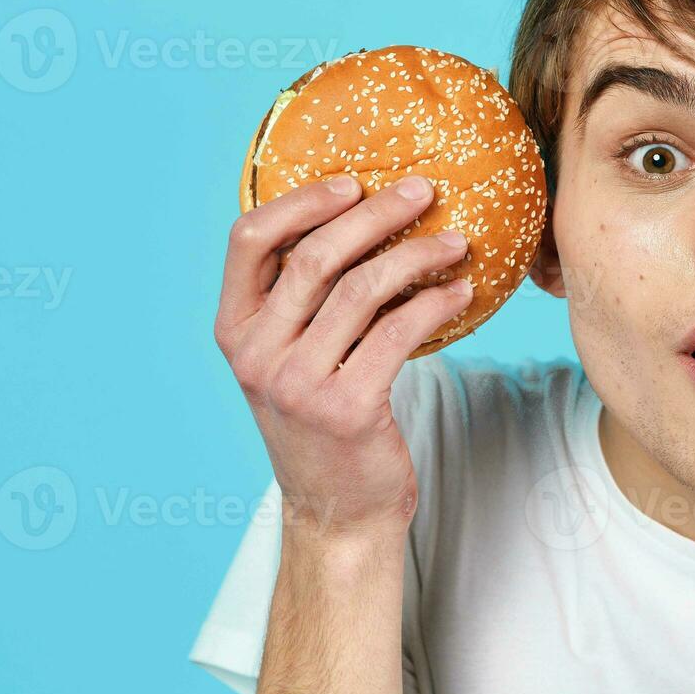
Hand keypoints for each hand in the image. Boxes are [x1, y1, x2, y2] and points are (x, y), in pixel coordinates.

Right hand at [213, 174, 472, 534]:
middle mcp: (255, 354)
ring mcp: (297, 383)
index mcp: (234, 331)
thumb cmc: (323, 423)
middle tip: (422, 190)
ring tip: (456, 242)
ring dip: (417, 255)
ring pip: (362, 289)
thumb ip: (301, 303)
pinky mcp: (345, 408)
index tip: (351, 182)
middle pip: (314, 256)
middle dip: (375, 214)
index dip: (300, 201)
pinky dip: (434, 303)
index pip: (247, 241)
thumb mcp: (291, 360)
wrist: (337, 511)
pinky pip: (398, 333)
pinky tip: (460, 292)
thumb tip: (360, 219)